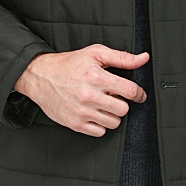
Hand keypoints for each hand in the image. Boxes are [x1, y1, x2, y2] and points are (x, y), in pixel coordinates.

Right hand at [13, 44, 148, 135]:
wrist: (41, 77)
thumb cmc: (69, 64)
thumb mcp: (96, 54)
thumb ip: (122, 58)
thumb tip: (144, 59)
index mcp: (97, 77)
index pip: (130, 91)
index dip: (138, 93)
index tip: (137, 94)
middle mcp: (89, 96)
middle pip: (123, 109)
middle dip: (123, 103)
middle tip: (114, 96)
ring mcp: (81, 112)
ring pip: (113, 123)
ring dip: (112, 114)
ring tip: (103, 103)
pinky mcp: (75, 124)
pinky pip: (100, 132)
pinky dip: (100, 124)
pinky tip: (95, 112)